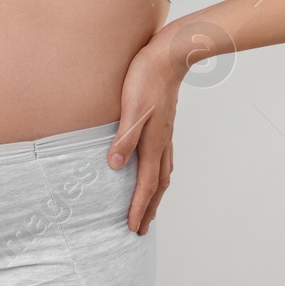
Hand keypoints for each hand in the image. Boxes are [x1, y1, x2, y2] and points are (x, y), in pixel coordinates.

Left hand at [107, 39, 183, 233]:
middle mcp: (162, 143)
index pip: (146, 184)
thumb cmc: (146, 78)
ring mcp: (165, 135)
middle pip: (158, 185)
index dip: (139, 207)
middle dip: (149, 208)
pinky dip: (158, 175)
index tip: (132, 228)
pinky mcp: (164, 125)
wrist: (169, 56)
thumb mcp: (131, 107)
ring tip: (148, 208)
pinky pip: (163, 160)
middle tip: (141, 230)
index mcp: (153, 142)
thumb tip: (115, 166)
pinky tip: (151, 171)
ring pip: (163, 173)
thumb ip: (124, 137)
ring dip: (155, 194)